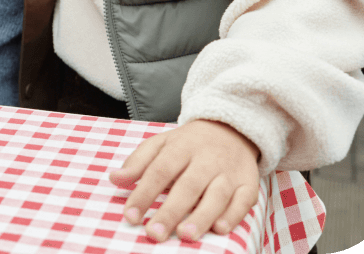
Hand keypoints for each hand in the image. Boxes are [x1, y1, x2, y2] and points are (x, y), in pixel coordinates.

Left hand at [110, 119, 259, 242]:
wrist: (230, 128)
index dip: (144, 193)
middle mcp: (206, 158)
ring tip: (184, 235)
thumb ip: (138, 161)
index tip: (130, 215)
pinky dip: (233, 215)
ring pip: (217, 194)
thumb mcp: (162, 143)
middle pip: (188, 185)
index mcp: (181, 146)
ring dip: (201, 216)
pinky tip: (219, 229)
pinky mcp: (249, 183)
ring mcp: (229, 171)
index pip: (159, 170)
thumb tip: (115, 179)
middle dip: (170, 211)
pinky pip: (244, 200)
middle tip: (154, 233)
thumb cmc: (189, 143)